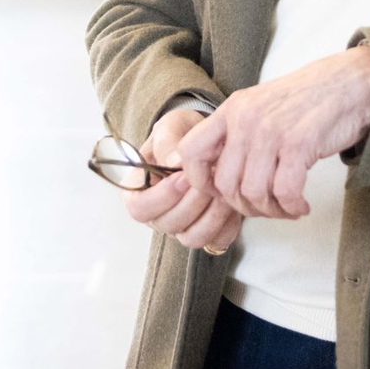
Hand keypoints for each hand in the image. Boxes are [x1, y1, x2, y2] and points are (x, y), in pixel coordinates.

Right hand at [120, 108, 243, 251]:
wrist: (206, 139)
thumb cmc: (180, 133)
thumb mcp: (169, 127)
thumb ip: (167, 143)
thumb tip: (173, 164)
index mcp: (139, 189)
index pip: (139, 208)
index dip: (161, 197)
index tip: (183, 177)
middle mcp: (157, 213)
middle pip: (167, 224)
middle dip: (191, 202)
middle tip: (209, 178)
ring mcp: (181, 226)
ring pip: (192, 238)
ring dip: (210, 215)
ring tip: (221, 189)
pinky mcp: (207, 232)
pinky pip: (217, 241)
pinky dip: (227, 225)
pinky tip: (230, 202)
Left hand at [175, 47, 369, 218]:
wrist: (347, 83)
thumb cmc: (305, 101)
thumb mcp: (259, 108)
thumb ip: (236, 136)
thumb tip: (219, 180)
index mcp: (231, 109)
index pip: (190, 151)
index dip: (200, 181)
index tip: (222, 193)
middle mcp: (245, 118)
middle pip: (225, 184)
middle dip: (245, 207)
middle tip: (266, 208)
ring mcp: (271, 130)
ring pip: (254, 192)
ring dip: (272, 210)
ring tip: (287, 207)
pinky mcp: (299, 144)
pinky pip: (285, 192)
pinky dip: (292, 207)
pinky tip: (301, 206)